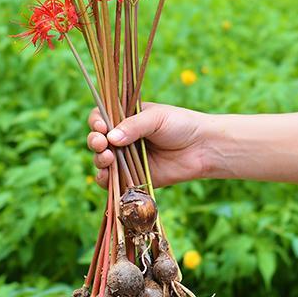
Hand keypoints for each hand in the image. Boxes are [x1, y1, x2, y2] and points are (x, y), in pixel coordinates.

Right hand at [86, 102, 210, 187]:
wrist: (203, 148)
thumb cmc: (181, 125)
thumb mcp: (156, 118)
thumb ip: (133, 126)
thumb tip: (110, 138)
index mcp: (126, 117)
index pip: (101, 116)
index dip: (96, 121)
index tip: (101, 126)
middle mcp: (123, 138)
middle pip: (98, 140)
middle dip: (95, 141)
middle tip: (101, 143)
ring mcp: (127, 158)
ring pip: (102, 161)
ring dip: (99, 160)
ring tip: (108, 158)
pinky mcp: (133, 178)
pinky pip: (113, 181)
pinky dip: (105, 180)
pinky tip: (107, 175)